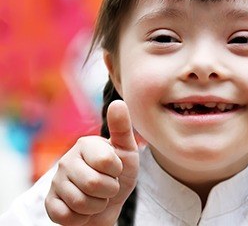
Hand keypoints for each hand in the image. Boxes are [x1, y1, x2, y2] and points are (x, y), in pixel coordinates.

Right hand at [45, 100, 138, 225]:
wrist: (111, 202)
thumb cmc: (120, 173)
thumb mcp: (127, 150)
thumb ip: (122, 127)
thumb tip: (117, 102)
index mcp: (85, 144)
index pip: (106, 163)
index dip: (117, 171)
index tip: (116, 169)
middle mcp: (67, 161)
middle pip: (93, 184)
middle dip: (109, 191)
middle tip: (108, 186)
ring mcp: (56, 182)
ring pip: (81, 203)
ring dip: (97, 205)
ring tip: (98, 197)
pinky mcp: (50, 204)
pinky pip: (67, 217)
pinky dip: (82, 218)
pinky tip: (83, 209)